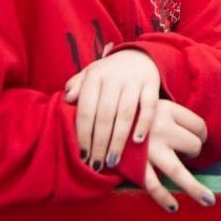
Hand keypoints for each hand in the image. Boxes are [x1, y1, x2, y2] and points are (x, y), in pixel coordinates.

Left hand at [64, 48, 159, 171]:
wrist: (138, 56)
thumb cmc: (108, 73)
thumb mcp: (89, 75)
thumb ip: (76, 85)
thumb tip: (67, 99)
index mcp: (95, 76)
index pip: (87, 110)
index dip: (83, 135)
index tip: (82, 156)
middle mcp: (114, 77)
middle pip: (105, 115)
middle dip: (100, 143)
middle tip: (96, 164)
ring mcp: (134, 80)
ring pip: (126, 114)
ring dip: (118, 140)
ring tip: (113, 160)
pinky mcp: (152, 83)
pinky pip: (149, 106)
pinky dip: (144, 124)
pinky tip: (138, 141)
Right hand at [142, 99, 214, 212]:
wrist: (100, 118)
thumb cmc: (131, 110)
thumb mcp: (153, 103)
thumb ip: (172, 115)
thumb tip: (195, 132)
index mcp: (167, 109)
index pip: (198, 125)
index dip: (202, 133)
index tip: (198, 135)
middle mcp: (161, 129)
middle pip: (194, 145)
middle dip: (194, 151)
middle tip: (188, 151)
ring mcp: (149, 149)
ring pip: (178, 171)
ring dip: (195, 188)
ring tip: (208, 200)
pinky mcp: (135, 165)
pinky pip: (153, 185)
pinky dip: (163, 197)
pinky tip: (173, 206)